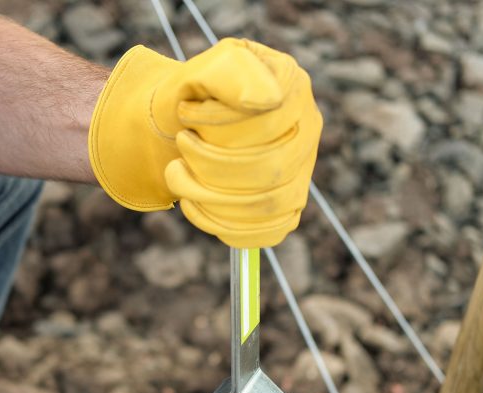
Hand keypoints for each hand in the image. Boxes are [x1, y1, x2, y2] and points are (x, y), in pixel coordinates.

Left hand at [88, 38, 321, 247]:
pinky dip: (221, 225)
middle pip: (271, 169)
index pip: (267, 120)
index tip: (184, 115)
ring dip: (208, 196)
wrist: (175, 125)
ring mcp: (302, 168)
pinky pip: (268, 232)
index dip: (217, 125)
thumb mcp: (200, 71)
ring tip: (177, 174)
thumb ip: (231, 72)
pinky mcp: (289, 204)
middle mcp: (307, 127)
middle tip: (180, 147)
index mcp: (292, 85)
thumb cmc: (191, 96)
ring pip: (268, 205)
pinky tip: (193, 204)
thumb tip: (270, 99)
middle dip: (209, 165)